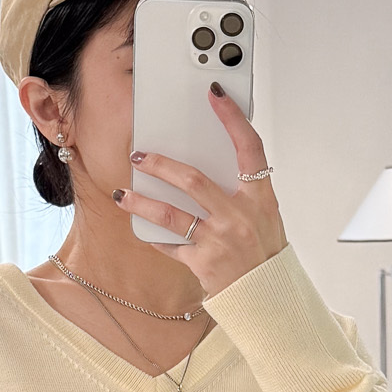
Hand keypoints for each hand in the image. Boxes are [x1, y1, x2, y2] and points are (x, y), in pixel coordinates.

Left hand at [113, 82, 287, 296]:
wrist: (268, 297)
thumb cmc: (265, 253)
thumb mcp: (264, 216)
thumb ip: (242, 191)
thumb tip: (208, 167)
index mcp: (259, 198)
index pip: (249, 148)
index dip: (233, 119)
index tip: (216, 95)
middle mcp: (239, 216)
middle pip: (194, 180)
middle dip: (162, 165)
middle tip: (140, 157)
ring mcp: (219, 240)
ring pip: (172, 214)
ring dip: (142, 202)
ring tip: (123, 194)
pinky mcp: (203, 263)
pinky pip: (171, 245)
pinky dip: (155, 237)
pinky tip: (142, 229)